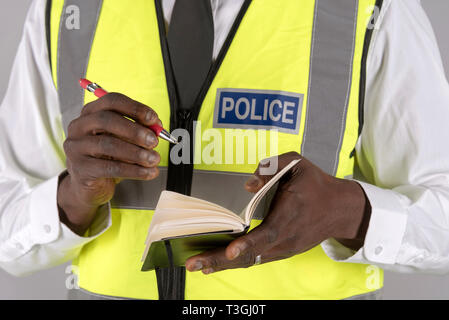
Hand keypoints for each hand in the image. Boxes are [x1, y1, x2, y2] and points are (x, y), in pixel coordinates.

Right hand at [58, 93, 161, 234]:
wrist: (88, 187)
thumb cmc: (107, 158)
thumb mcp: (123, 141)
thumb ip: (138, 131)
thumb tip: (157, 128)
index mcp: (90, 113)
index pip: (111, 101)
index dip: (135, 108)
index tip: (153, 119)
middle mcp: (79, 127)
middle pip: (106, 120)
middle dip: (134, 130)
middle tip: (154, 141)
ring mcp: (76, 148)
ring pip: (108, 145)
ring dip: (137, 152)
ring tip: (154, 159)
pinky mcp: (80, 169)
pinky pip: (110, 168)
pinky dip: (134, 170)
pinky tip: (148, 173)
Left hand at [185, 152, 370, 273]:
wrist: (340, 209)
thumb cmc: (316, 184)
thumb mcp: (298, 163)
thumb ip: (272, 166)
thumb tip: (248, 185)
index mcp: (290, 215)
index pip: (268, 233)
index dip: (248, 244)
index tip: (230, 251)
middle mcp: (286, 238)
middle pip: (252, 255)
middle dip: (220, 260)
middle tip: (193, 264)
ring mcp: (284, 249)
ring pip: (251, 261)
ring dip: (222, 265)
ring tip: (197, 266)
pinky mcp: (282, 252)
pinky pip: (256, 260)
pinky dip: (235, 263)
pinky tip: (216, 263)